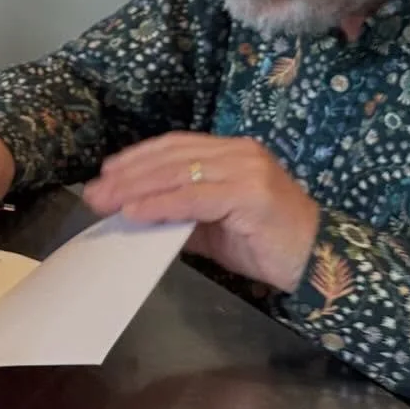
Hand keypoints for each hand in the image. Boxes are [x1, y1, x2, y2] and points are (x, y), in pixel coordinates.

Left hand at [82, 134, 320, 291]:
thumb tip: (134, 212)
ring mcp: (245, 170)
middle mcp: (238, 152)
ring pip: (178, 173)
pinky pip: (193, 197)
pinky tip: (135, 212)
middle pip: (170, 157)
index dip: (137, 157)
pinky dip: (160, 204)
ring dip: (136, 188)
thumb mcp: (212, 225)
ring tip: (106, 202)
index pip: (174, 146)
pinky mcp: (250, 194)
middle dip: (128, 174)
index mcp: (230, 152)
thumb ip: (179, 213)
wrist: (314, 262)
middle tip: (95, 191)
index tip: (105, 172)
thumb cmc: (264, 244)